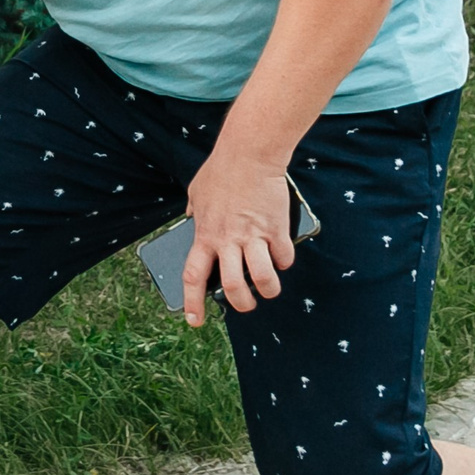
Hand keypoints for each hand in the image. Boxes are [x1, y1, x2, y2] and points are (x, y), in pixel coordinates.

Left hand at [179, 150, 294, 324]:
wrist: (249, 154)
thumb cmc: (221, 170)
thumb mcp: (196, 191)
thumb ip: (194, 210)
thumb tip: (190, 217)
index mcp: (204, 235)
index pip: (193, 276)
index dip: (192, 302)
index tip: (194, 320)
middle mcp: (227, 241)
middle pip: (232, 287)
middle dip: (241, 304)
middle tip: (246, 303)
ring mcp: (253, 236)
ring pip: (262, 280)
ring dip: (268, 290)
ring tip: (269, 288)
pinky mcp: (276, 229)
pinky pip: (284, 257)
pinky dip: (284, 262)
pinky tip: (282, 256)